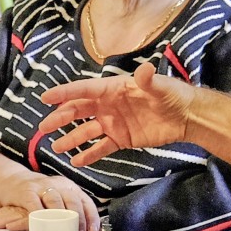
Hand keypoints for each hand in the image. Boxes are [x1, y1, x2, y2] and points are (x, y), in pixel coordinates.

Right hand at [0, 152, 102, 230]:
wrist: (12, 182)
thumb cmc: (37, 196)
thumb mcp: (56, 200)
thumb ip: (68, 213)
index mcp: (68, 187)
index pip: (85, 200)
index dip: (91, 216)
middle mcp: (57, 185)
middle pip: (73, 201)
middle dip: (78, 220)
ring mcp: (41, 187)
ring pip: (55, 202)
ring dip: (61, 220)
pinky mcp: (26, 192)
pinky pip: (34, 205)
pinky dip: (40, 216)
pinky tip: (42, 226)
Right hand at [34, 60, 194, 162]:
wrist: (186, 117)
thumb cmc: (173, 95)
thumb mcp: (160, 86)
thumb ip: (149, 80)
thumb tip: (145, 68)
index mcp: (113, 89)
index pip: (85, 90)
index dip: (65, 93)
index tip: (46, 98)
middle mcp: (109, 105)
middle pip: (79, 111)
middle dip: (60, 118)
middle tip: (44, 127)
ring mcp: (113, 123)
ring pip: (86, 131)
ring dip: (70, 138)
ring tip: (56, 147)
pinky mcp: (121, 139)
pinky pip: (101, 147)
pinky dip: (89, 155)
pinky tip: (76, 162)